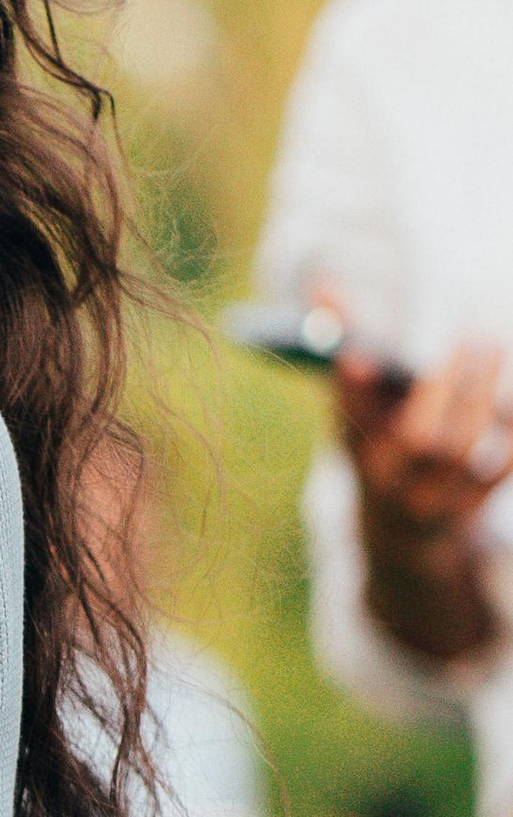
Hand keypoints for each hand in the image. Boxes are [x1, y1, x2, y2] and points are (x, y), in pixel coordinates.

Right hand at [338, 331, 509, 664]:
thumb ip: (346, 349)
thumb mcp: (356, 408)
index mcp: (354, 453)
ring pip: (457, 448)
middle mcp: (388, 482)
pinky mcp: (471, 505)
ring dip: (477, 393)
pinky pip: (502, 466)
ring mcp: (431, 499)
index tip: (357, 356)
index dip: (351, 389)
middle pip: (415, 438)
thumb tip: (322, 285)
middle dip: (441, 385)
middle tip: (466, 335)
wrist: (404, 531)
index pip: (347, 419)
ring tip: (489, 346)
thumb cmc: (379, 446)